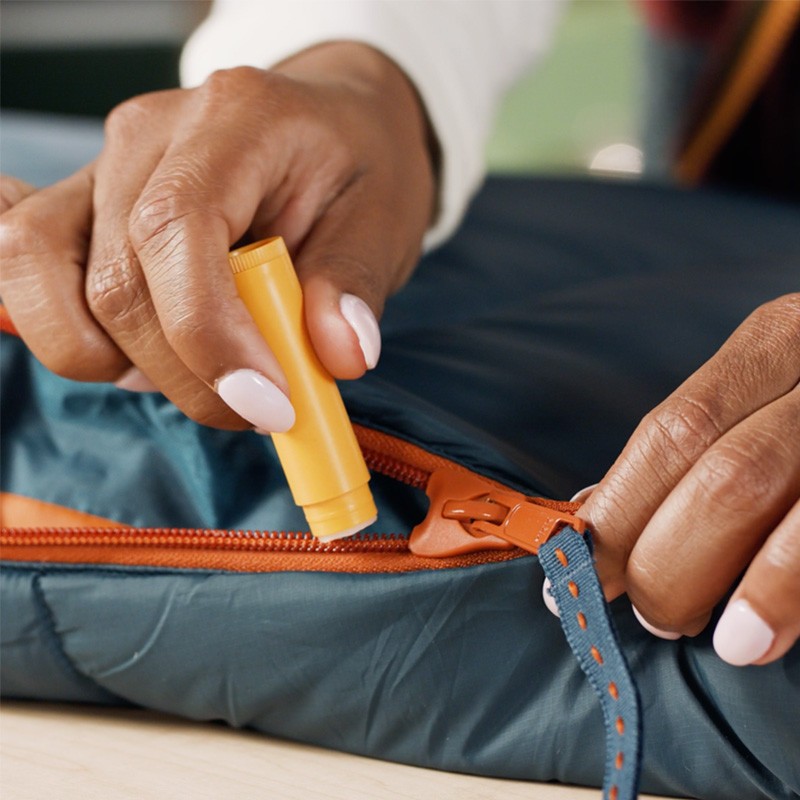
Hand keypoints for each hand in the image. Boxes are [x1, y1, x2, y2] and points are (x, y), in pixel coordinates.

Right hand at [0, 43, 435, 429]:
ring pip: (40, 274)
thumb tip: (339, 357)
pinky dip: (55, 319)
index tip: (266, 404)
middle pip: (113, 279)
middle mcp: (149, 135)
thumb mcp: (384, 221)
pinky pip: (26, 260)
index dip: (208, 336)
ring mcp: (106, 165)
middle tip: (257, 408)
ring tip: (196, 376)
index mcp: (235, 120)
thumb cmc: (360, 167)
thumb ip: (354, 286)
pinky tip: (118, 351)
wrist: (334, 125)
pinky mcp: (87, 202)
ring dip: (112, 359)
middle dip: (183, 374)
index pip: (175, 230)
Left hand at [575, 294, 799, 665]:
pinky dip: (785, 591)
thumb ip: (692, 452)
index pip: (673, 433)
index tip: (573, 567)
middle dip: (664, 556)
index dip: (618, 510)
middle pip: (720, 470)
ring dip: (718, 582)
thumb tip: (593, 513)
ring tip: (689, 630)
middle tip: (648, 610)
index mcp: (776, 341)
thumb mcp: (769, 402)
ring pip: (764, 494)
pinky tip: (753, 637)